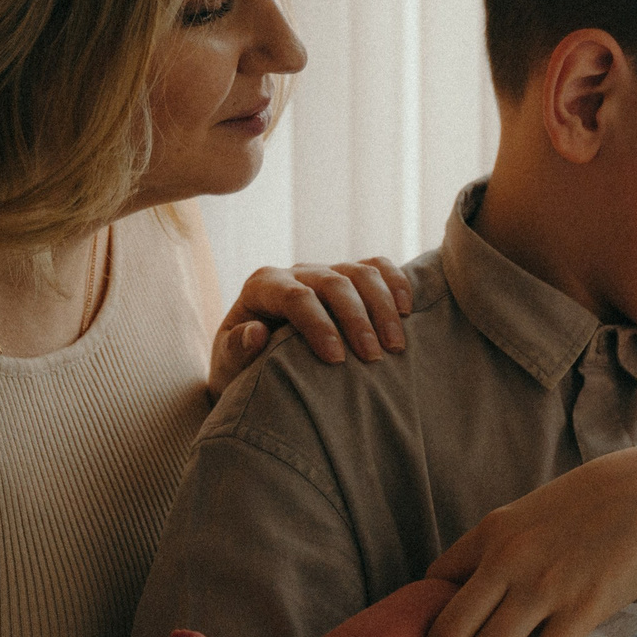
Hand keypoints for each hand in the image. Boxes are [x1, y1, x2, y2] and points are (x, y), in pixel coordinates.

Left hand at [210, 257, 413, 394]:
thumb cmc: (243, 368)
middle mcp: (296, 273)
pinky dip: (396, 284)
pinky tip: (407, 311)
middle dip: (356, 319)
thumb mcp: (229, 367)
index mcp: (263, 286)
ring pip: (361, 272)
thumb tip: (256, 333)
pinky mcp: (350, 278)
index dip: (318, 325)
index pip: (295, 297)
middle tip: (373, 357)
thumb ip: (236, 350)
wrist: (259, 363)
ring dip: (383, 307)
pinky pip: (378, 268)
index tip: (336, 360)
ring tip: (395, 346)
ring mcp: (326, 272)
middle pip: (334, 283)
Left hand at [412, 444, 636, 636]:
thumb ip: (502, 549)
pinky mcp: (582, 608)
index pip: (432, 586)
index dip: (418, 628)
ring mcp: (543, 586)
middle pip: (447, 632)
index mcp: (490, 532)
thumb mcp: (533, 514)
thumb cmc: (596, 503)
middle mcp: (507, 559)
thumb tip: (475, 591)